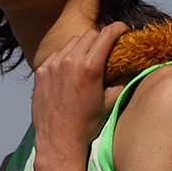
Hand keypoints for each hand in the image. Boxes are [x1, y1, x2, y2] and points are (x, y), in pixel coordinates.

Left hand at [31, 21, 128, 158]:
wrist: (58, 141)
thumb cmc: (87, 125)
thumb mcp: (111, 102)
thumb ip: (122, 78)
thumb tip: (130, 64)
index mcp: (90, 67)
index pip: (107, 34)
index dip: (118, 29)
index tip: (123, 30)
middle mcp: (70, 62)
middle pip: (90, 35)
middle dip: (100, 39)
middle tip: (105, 50)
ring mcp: (53, 66)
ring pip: (72, 43)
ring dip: (82, 48)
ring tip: (86, 63)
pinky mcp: (41, 72)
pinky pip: (57, 55)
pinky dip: (65, 59)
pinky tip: (69, 73)